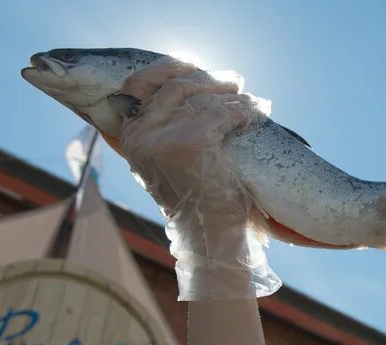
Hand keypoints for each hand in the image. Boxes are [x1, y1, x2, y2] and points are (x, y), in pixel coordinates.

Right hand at [118, 58, 279, 300]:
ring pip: (202, 97)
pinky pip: (222, 113)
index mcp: (131, 136)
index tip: (197, 67)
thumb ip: (163, 129)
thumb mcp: (166, 162)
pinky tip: (254, 113)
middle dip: (208, 79)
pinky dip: (242, 110)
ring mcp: (165, 138)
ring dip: (231, 94)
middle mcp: (142, 134)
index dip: (173, 69)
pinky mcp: (192, 143)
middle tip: (234, 81)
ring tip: (247, 99)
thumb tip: (184, 87)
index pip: (143, 84)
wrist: (208, 236)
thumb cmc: (195, 198)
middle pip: (175, 85)